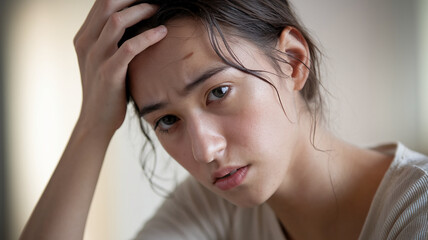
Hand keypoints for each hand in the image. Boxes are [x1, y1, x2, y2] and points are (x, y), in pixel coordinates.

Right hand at [73, 0, 166, 133]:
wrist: (96, 121)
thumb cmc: (106, 90)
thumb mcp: (102, 60)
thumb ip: (111, 41)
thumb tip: (134, 23)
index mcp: (84, 37)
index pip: (101, 3)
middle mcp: (86, 43)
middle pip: (107, 4)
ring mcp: (96, 57)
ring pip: (117, 21)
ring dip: (142, 10)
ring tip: (159, 8)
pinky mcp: (108, 73)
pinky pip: (129, 47)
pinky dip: (148, 36)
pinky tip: (162, 32)